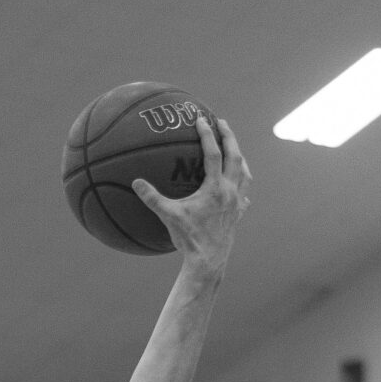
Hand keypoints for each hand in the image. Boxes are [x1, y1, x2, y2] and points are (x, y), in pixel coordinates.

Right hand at [133, 116, 248, 270]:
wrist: (209, 262)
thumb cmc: (189, 239)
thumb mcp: (168, 217)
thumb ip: (152, 198)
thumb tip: (135, 182)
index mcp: (215, 188)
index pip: (213, 153)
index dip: (207, 134)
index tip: (201, 119)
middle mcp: (230, 192)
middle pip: (235, 156)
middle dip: (229, 136)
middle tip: (221, 123)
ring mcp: (237, 203)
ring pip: (244, 172)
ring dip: (239, 157)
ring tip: (233, 148)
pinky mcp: (238, 214)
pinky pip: (244, 193)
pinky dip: (241, 183)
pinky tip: (236, 184)